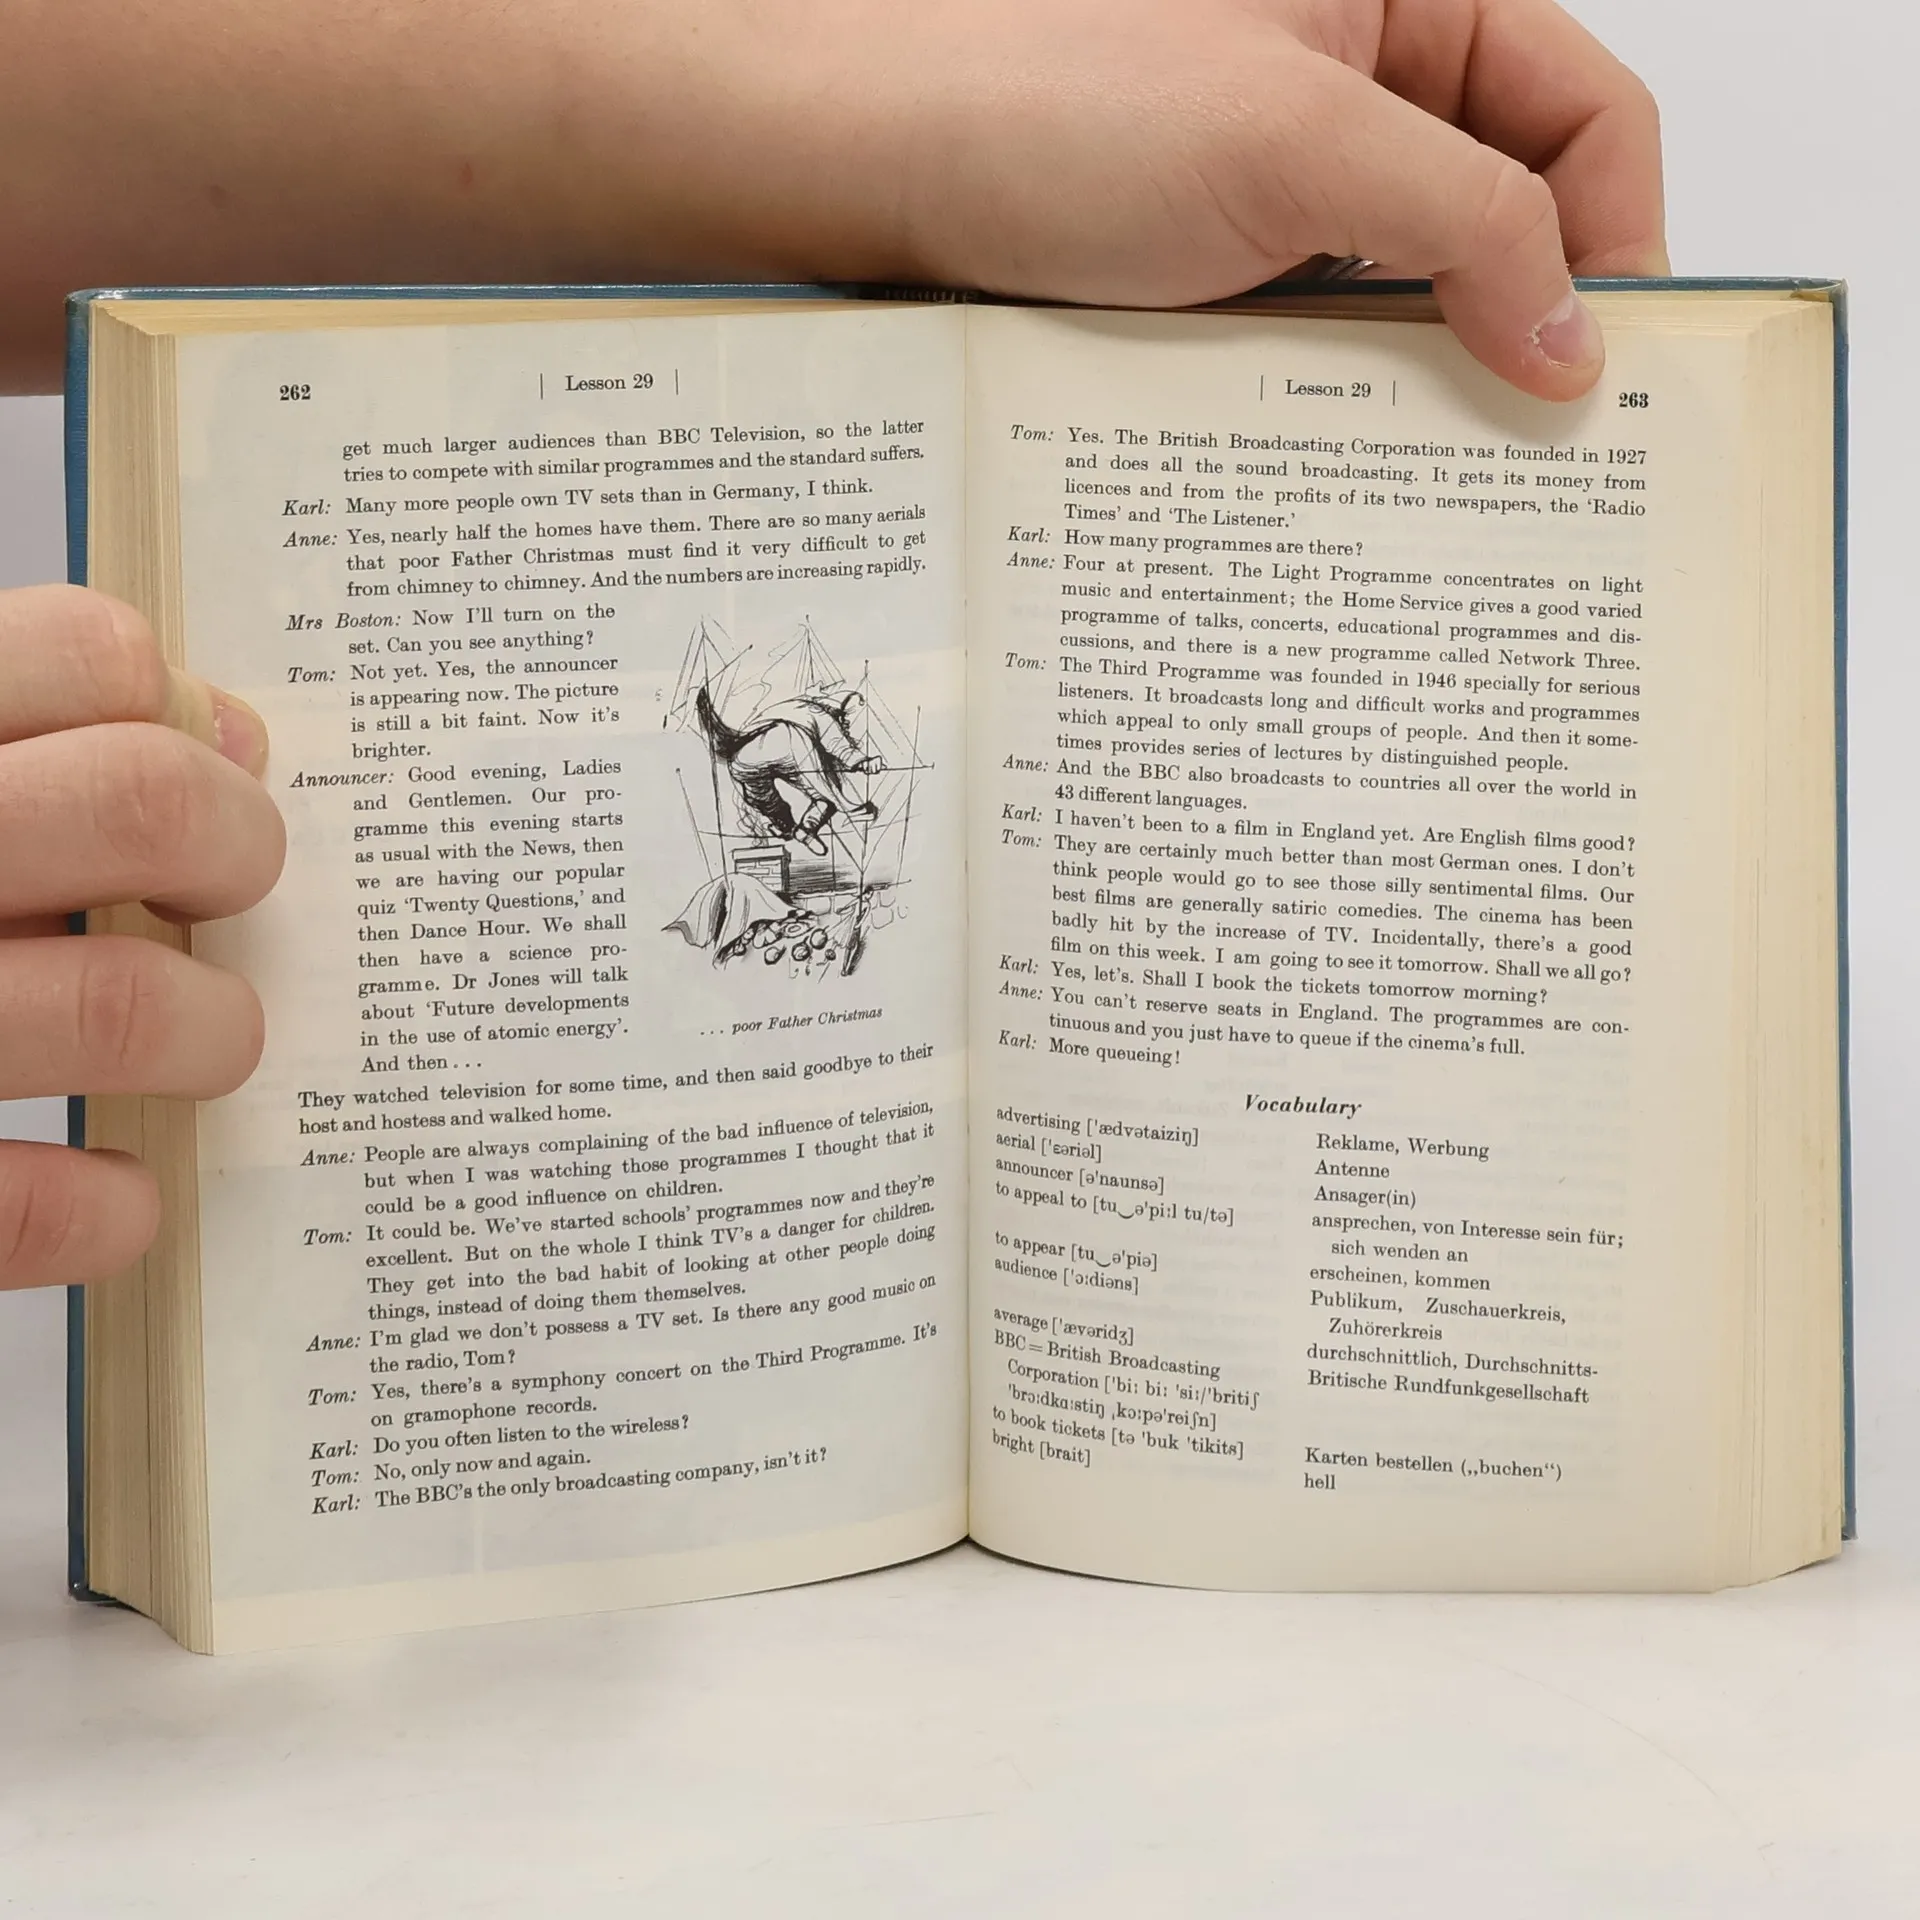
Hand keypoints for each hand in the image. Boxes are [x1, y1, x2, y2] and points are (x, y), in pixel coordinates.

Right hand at [0, 587, 283, 1288]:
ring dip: (206, 1030)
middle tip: (221, 893)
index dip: (174, 712)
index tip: (192, 763)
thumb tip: (224, 728)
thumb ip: (6, 716)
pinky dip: (103, 1207)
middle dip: (236, 848)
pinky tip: (112, 1194)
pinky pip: (16, 1207)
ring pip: (120, 1004)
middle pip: (141, 804)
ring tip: (198, 1040)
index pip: (85, 655)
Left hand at [809, 0, 1665, 397]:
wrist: (862, 169)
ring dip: (1429, 374)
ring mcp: (1282, 181)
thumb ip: (1465, 220)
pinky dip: (1341, 396)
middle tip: (1536, 447)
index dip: (1618, 233)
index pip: (1582, 110)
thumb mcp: (1292, 143)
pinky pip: (1321, 336)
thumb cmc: (1043, 103)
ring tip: (1434, 467)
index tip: (1608, 365)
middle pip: (1508, 207)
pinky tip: (1338, 456)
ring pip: (1412, 287)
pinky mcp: (1219, 264)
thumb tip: (1576, 336)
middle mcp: (1354, 82)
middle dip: (1527, 320)